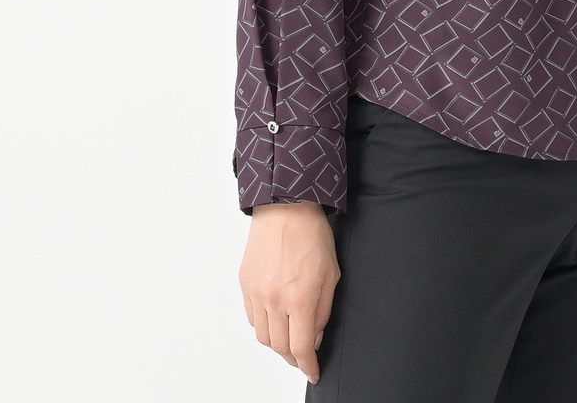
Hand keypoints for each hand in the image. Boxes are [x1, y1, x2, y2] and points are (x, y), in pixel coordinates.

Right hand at [240, 200, 339, 383]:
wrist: (285, 206)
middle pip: (280, 347)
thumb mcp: (332, 273)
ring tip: (290, 336)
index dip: (307, 365)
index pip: (300, 347)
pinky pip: (252, 317)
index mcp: (300, 297)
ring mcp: (257, 292)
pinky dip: (264, 324)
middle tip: (303, 355)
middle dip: (293, 357)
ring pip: (263, 336)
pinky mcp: (245, 284)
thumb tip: (314, 336)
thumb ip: (323, 310)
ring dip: (277, 343)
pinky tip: (276, 317)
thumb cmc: (312, 234)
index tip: (313, 370)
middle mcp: (275, 298)